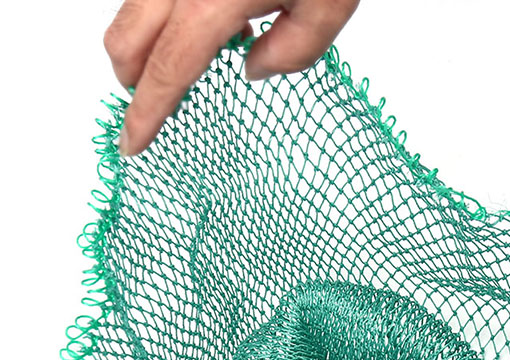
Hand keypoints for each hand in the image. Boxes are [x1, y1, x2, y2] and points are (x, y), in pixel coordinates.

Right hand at [103, 0, 359, 156]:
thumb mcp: (331, 6)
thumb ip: (294, 52)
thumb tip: (252, 70)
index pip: (167, 71)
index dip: (146, 114)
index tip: (132, 145)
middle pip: (126, 38)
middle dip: (135, 82)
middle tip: (162, 108)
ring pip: (129, 9)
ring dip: (144, 47)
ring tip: (186, 67)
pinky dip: (159, 15)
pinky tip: (200, 23)